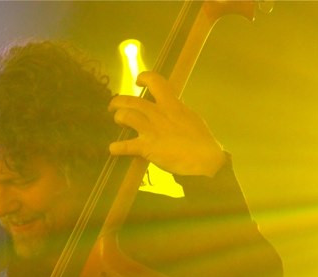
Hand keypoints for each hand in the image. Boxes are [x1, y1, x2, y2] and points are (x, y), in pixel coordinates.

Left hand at [108, 71, 225, 176]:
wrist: (204, 159)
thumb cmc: (201, 140)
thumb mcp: (190, 117)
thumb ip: (177, 110)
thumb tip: (173, 105)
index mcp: (172, 105)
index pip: (156, 81)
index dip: (144, 78)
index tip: (138, 81)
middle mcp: (158, 114)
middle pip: (132, 100)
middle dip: (118, 101)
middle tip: (114, 106)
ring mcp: (151, 130)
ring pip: (125, 116)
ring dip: (118, 117)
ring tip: (118, 121)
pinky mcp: (146, 147)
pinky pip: (125, 146)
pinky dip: (116, 147)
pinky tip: (113, 149)